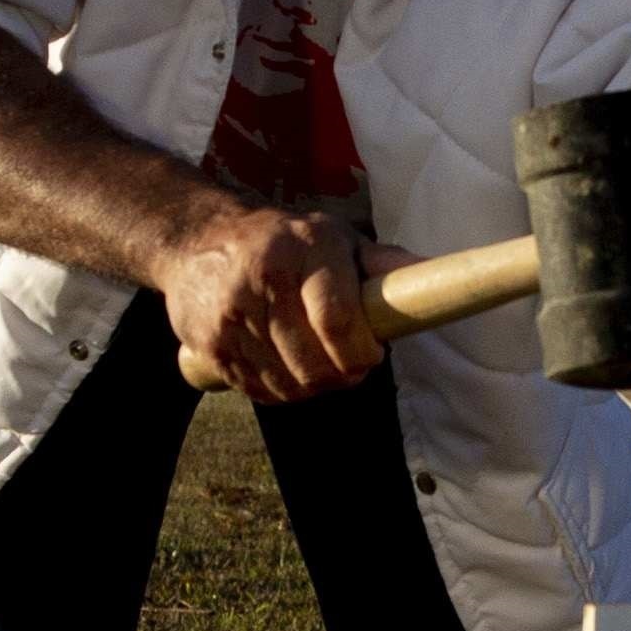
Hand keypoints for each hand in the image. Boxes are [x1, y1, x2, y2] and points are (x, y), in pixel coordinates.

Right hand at [162, 199, 385, 400]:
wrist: (197, 241)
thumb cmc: (285, 242)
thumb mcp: (334, 239)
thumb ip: (382, 264)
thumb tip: (433, 276)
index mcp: (304, 248)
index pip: (338, 320)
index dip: (361, 352)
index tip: (371, 353)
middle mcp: (264, 279)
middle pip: (315, 364)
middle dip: (342, 375)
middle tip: (349, 364)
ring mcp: (232, 315)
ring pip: (289, 385)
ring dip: (313, 387)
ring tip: (318, 363)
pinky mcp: (210, 344)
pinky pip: (259, 391)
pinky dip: (281, 390)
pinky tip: (286, 366)